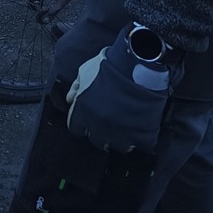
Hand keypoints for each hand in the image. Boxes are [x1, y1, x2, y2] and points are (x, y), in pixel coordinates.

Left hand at [64, 26, 182, 153]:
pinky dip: (142, 138)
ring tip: (127, 126)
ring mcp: (121, 134)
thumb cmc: (108, 67)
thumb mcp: (85, 72)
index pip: (76, 129)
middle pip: (97, 141)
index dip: (83, 123)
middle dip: (101, 132)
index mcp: (82, 114)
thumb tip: (70, 100)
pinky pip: (141, 145)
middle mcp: (99, 128)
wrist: (136, 65)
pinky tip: (142, 127)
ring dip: (121, 138)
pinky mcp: (142, 135)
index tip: (90, 118)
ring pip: (118, 146)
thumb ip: (75, 87)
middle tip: (110, 121)